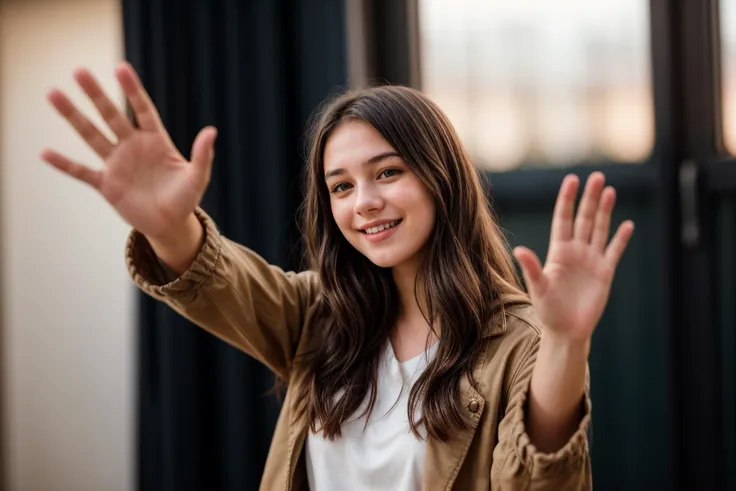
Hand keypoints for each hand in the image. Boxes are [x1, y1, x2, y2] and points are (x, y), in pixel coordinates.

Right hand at [41, 62, 216, 241]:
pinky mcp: (106, 184)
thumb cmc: (185, 198)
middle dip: (96, 94)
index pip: (142, 109)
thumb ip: (203, 155)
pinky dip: (64, 164)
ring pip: (91, 135)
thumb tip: (212, 131)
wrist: (170, 224)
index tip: (120, 68)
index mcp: (155, 141)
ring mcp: (117, 164)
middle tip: (79, 70)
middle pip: (111, 115)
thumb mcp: (198, 177)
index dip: (132, 90)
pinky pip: (82, 171)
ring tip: (53, 93)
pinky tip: (45, 152)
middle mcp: (132, 146)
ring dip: (73, 116)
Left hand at [513, 172, 633, 343]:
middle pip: (583, 218)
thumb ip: (531, 268)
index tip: (571, 180)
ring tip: (609, 190)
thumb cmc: (548, 310)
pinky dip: (620, 238)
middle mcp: (575, 251)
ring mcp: (591, 260)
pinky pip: (614, 251)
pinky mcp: (605, 273)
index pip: (563, 219)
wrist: (566, 330)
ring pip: (599, 229)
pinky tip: (627, 224)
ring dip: (604, 211)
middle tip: (596, 176)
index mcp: (558, 251)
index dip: (567, 200)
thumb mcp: (538, 288)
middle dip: (589, 198)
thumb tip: (518, 249)